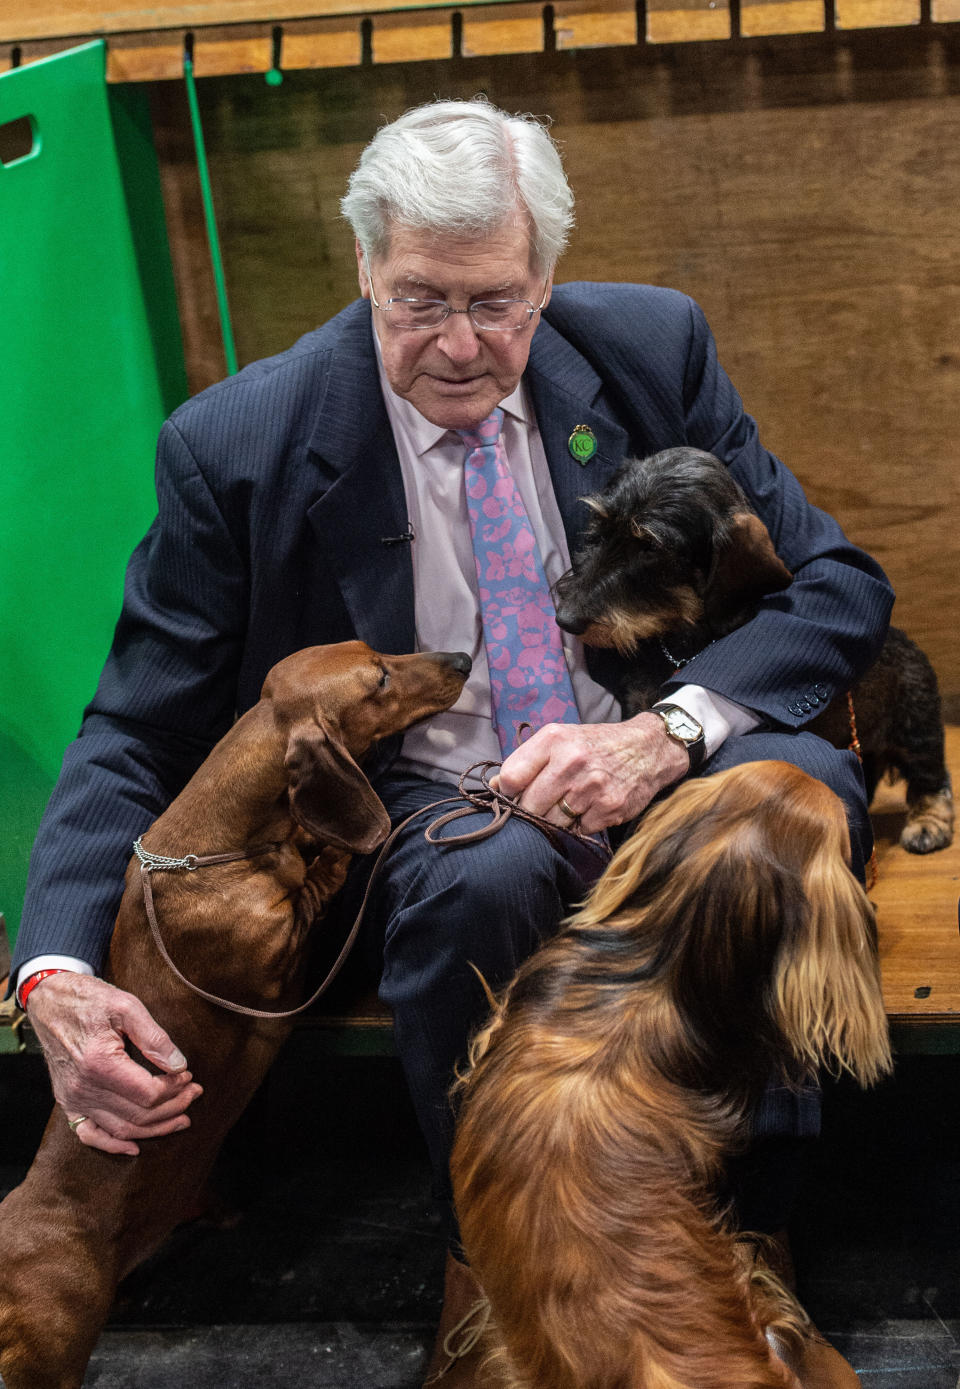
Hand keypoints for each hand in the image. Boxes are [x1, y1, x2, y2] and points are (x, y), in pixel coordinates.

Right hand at [26, 973, 202, 1156]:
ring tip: (181, 1117)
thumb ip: (154, 1037)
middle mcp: (83, 1087)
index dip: (174, 1088)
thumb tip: (178, 1065)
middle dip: (173, 1107)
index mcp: (99, 1063)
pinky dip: (112, 1145)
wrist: (50, 1001)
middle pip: (139, 1114)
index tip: (189, 1076)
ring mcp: (73, 1099)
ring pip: (121, 1129)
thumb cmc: (89, 999)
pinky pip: (89, 1135)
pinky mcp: (67, 1103)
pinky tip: (134, 1147)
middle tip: (195, 1094)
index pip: (148, 1093)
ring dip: (154, 1128)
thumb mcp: (126, 1006)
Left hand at [496, 713, 690, 833]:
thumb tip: (495, 787)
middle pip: (529, 806)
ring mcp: (592, 787)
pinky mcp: (610, 808)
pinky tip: (587, 808)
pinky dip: (579, 824)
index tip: (514, 794)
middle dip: (530, 810)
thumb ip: (525, 761)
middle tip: (540, 805)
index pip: (510, 778)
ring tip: (566, 804)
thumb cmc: (594, 746)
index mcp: (554, 740)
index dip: (507, 792)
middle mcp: (572, 761)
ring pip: (552, 822)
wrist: (646, 749)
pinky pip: (578, 830)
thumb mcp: (558, 739)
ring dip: (554, 819)